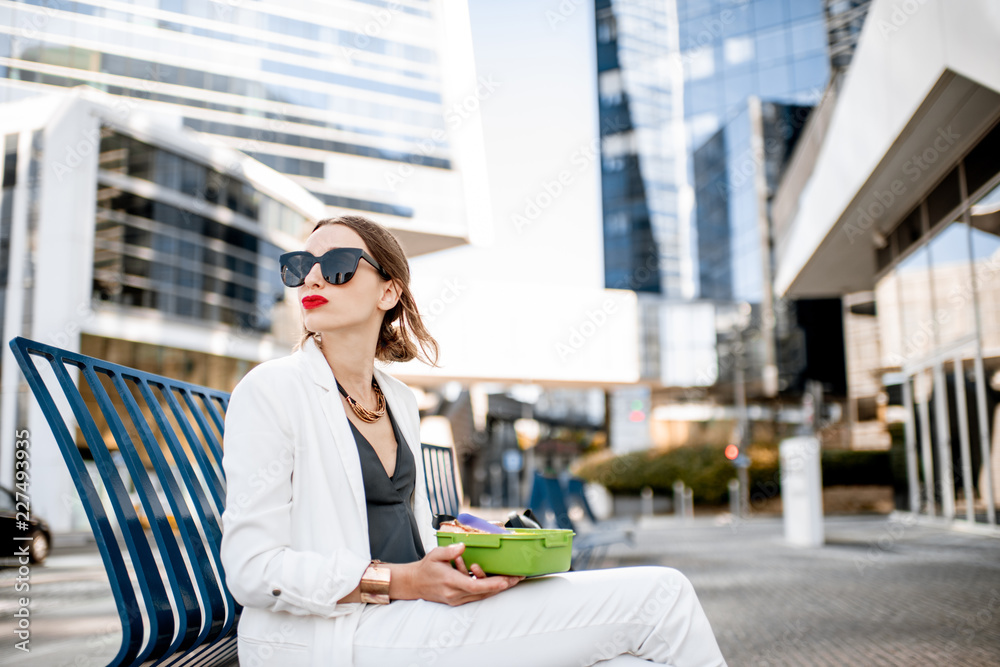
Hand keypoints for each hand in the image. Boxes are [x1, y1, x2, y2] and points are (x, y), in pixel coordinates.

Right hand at [395, 543, 522, 605]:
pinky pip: (476, 595)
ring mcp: (456, 599)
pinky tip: (496, 580)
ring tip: (511, 579)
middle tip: (517, 578)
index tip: (505, 580)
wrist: (414, 584)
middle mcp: (455, 594)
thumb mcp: (435, 555)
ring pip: (482, 595)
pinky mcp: (458, 600)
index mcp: (450, 582)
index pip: (474, 585)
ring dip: (497, 587)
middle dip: (501, 585)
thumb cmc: (425, 568)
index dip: (491, 584)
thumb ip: (449, 551)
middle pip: (483, 592)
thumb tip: (462, 546)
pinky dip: (487, 588)